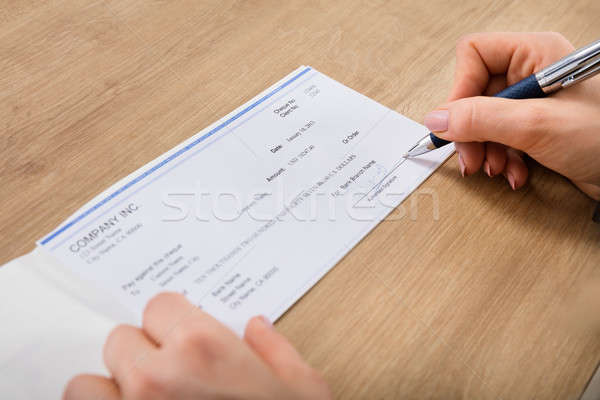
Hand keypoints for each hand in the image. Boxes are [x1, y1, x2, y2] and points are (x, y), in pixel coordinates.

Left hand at [63, 292, 330, 399]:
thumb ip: (277, 351)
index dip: (173, 323)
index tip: (182, 338)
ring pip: (89, 383)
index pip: (158, 306)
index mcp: (203, 348)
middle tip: (170, 378)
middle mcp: (156, 376)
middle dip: (143, 355)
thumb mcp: (304, 390)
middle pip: (121, 339)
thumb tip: (258, 329)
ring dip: (110, 391)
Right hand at [424, 32, 599, 199]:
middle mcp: (532, 73)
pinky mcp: (536, 126)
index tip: (454, 123)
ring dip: (485, 149)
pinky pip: (500, 137)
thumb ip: (482, 119)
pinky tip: (514, 172)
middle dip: (471, 131)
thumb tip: (438, 118)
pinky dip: (502, 158)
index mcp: (535, 53)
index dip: (459, 90)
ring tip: (496, 168)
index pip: (474, 55)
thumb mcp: (537, 126)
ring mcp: (534, 101)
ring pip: (484, 120)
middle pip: (474, 93)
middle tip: (470, 157)